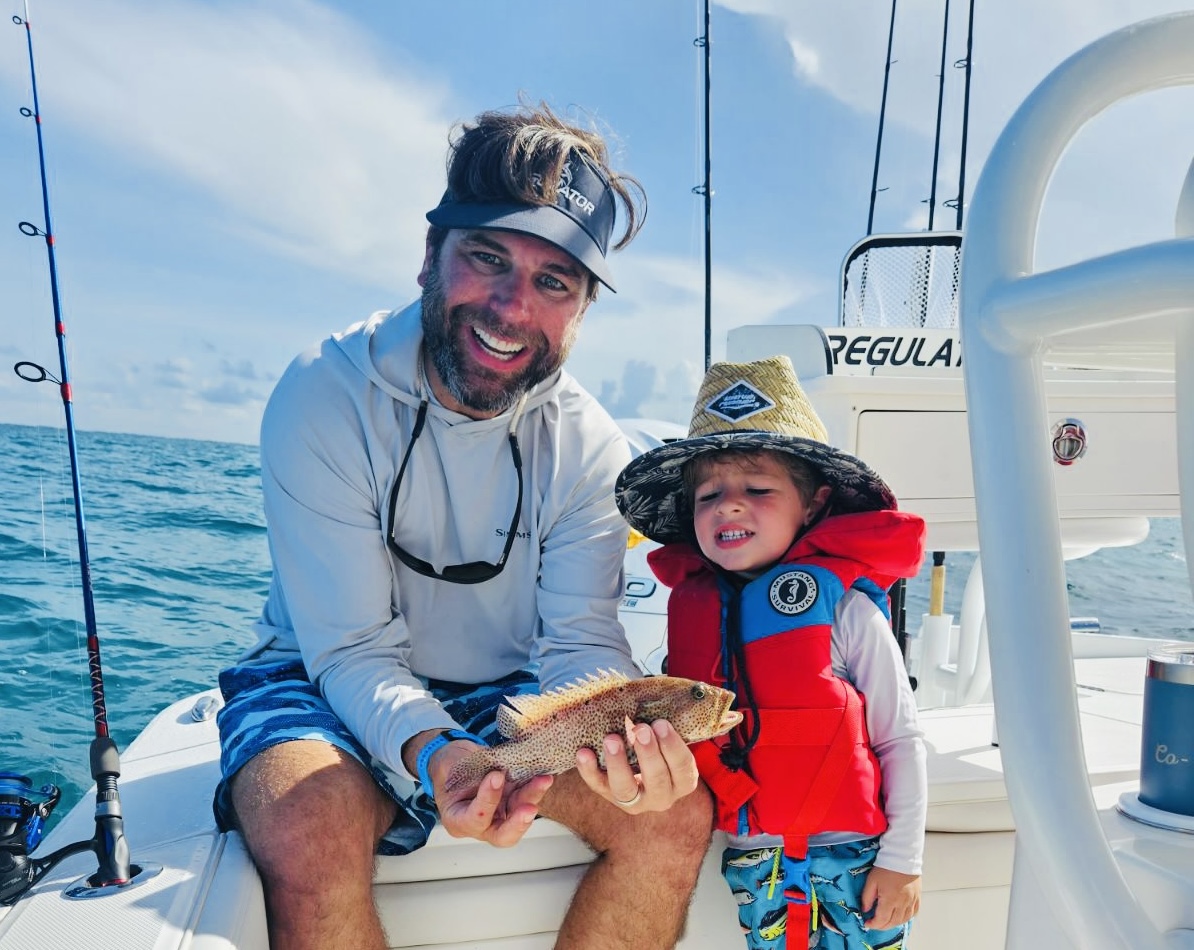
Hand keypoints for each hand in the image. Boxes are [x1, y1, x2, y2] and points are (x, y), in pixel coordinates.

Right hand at [413, 733, 552, 847]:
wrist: (457, 758)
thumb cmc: (448, 767)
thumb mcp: (447, 767)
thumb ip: (465, 771)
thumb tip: (493, 770)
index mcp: (458, 820)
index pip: (475, 820)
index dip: (487, 800)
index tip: (495, 776)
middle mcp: (483, 823)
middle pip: (503, 835)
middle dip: (518, 823)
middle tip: (529, 809)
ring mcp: (500, 812)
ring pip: (520, 813)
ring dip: (533, 797)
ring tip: (543, 780)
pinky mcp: (513, 799)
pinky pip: (526, 797)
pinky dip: (535, 787)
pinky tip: (544, 775)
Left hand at [574, 717, 699, 813]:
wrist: (636, 765)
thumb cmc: (658, 743)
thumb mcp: (667, 739)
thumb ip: (664, 726)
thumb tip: (658, 695)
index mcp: (681, 782)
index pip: (683, 768)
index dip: (673, 747)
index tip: (661, 723)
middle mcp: (660, 796)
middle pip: (657, 780)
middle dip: (648, 753)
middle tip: (640, 728)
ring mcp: (633, 799)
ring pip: (625, 788)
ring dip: (618, 763)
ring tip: (612, 738)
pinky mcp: (608, 794)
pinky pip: (597, 785)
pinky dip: (588, 770)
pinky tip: (583, 752)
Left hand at [860, 866, 919, 929]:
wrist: (902, 857)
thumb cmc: (886, 868)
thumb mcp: (871, 881)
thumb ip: (867, 897)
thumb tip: (865, 910)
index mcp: (890, 900)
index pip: (882, 920)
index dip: (873, 924)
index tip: (867, 923)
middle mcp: (902, 904)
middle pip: (893, 922)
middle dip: (882, 926)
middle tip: (875, 924)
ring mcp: (911, 902)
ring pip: (903, 920)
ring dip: (893, 924)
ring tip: (885, 921)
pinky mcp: (917, 898)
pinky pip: (913, 914)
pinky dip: (905, 918)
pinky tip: (899, 917)